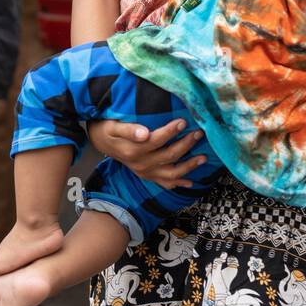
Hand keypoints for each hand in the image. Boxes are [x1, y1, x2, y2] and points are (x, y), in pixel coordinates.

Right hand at [87, 118, 206, 190]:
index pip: (156, 140)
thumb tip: (144, 134)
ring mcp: (145, 172)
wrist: (101, 142)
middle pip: (168, 156)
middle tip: (199, 134)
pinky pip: (165, 183)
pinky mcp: (148, 176)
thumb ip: (129, 130)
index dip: (170, 132)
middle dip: (186, 145)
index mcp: (133, 150)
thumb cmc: (108, 129)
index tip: (183, 122)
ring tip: (203, 158)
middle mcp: (141, 164)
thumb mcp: (113, 126)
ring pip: (171, 173)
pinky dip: (179, 183)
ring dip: (189, 166)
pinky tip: (191, 181)